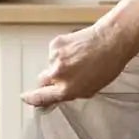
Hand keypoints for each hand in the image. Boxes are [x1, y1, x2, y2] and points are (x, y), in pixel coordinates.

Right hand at [21, 21, 135, 107]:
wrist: (112, 40)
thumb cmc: (108, 65)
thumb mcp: (91, 88)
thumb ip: (72, 93)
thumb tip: (58, 95)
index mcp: (67, 89)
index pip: (41, 97)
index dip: (33, 98)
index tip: (26, 98)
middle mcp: (58, 74)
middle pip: (42, 81)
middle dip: (49, 80)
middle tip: (64, 76)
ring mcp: (55, 58)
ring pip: (49, 65)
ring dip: (59, 64)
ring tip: (78, 60)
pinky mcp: (55, 44)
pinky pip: (54, 53)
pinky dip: (62, 52)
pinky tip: (77, 50)